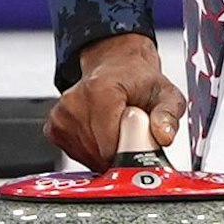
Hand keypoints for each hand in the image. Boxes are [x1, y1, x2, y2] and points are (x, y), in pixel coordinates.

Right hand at [44, 32, 187, 169]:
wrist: (116, 66)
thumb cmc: (138, 79)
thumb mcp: (165, 92)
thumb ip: (168, 114)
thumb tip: (164, 136)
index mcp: (100, 91)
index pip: (110, 145)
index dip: (129, 151)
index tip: (139, 142)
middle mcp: (75, 102)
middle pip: (98, 154)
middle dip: (119, 152)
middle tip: (130, 133)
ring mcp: (61, 115)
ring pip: (87, 157)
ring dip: (106, 152)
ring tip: (117, 130)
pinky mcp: (55, 128)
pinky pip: (76, 155)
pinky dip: (92, 151)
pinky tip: (102, 132)